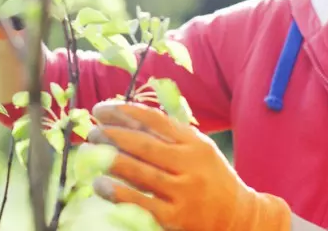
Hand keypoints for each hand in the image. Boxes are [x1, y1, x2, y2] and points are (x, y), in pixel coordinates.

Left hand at [87, 101, 292, 230]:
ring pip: (140, 172)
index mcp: (195, 143)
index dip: (125, 112)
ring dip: (110, 160)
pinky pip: (141, 203)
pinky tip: (100, 184)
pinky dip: (118, 193)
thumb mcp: (199, 149)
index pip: (155, 121)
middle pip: (144, 145)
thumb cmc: (211, 179)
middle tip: (92, 131)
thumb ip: (171, 134)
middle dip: (113, 135)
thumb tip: (128, 115)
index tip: (102, 109)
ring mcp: (184, 192)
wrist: (239, 218)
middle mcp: (190, 164)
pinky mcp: (176, 218)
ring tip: (89, 152)